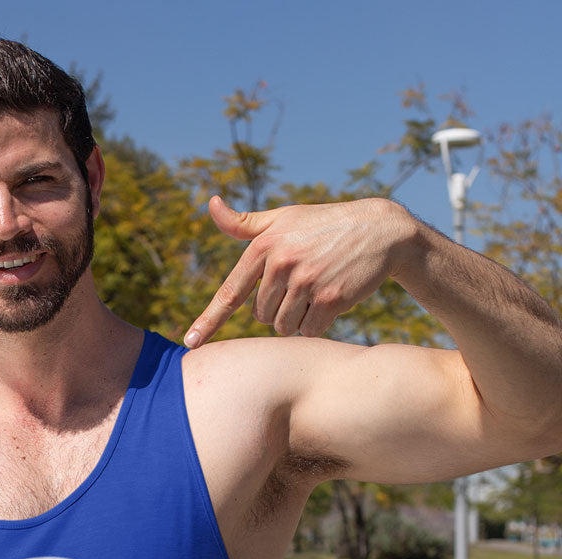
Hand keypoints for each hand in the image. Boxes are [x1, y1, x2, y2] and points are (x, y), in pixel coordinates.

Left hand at [183, 196, 413, 346]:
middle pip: (260, 315)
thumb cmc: (323, 226)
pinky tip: (331, 300)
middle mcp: (281, 263)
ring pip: (283, 326)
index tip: (190, 342)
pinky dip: (317, 324)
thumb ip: (244, 222)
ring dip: (296, 318)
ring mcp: (306, 281)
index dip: (208, 321)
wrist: (380, 230)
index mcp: (264, 246)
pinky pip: (308, 331)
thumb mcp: (283, 218)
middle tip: (301, 284)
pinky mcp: (330, 298)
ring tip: (315, 290)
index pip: (229, 292)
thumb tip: (211, 204)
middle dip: (277, 308)